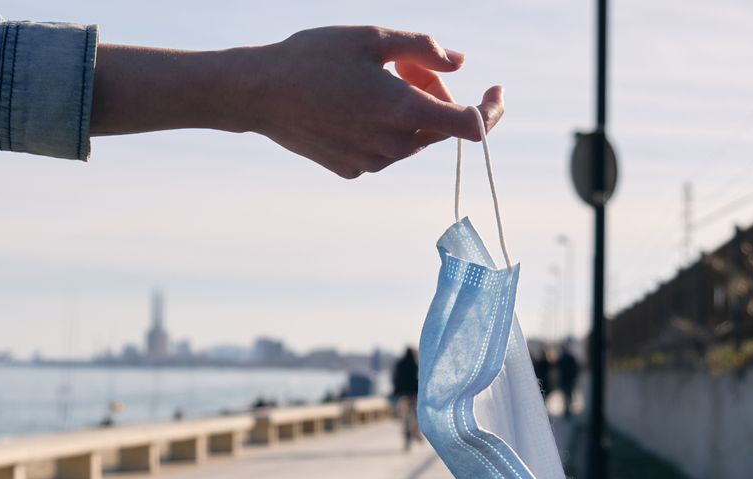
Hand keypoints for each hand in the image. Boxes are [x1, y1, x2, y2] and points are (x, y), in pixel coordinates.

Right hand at [90, 27, 503, 178]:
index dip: (492, 109)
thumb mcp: (372, 36)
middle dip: (436, 97)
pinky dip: (383, 126)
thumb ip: (424, 48)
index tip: (495, 90)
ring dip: (409, 112)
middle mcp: (393, 147)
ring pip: (412, 140)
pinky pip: (384, 148)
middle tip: (406, 64)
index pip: (472, 126)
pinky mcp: (351, 169)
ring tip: (374, 79)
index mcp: (405, 113)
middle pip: (440, 129)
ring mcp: (371, 162)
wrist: (256, 93)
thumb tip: (459, 64)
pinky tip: (351, 101)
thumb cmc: (312, 57)